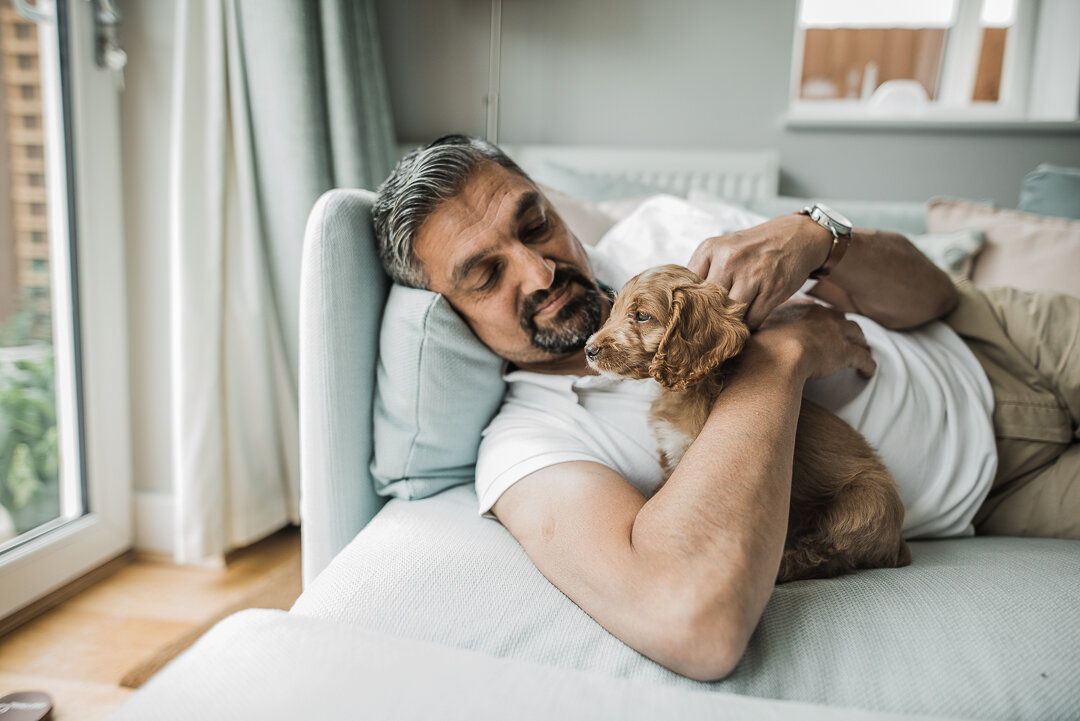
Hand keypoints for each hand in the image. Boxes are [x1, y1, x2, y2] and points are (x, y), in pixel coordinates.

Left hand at [687, 215, 832, 329]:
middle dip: (709, 318)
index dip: (689, 305)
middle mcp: (729, 259)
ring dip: (730, 323)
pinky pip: (752, 320)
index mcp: (710, 249)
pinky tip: (749, 317)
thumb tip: (681, 306)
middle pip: (707, 304)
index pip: (687, 287)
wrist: (795, 237)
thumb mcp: (723, 249)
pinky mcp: (772, 289)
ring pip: (730, 315)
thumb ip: (703, 273)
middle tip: (710, 326)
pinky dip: (749, 324)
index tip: (691, 315)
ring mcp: (752, 274)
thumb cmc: (752, 249)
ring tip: (730, 323)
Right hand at [753, 299, 875, 380]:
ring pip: (856, 333)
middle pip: (838, 318)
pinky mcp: (844, 353)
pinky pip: (862, 358)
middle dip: (843, 326)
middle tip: (846, 333)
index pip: (814, 309)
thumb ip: (755, 327)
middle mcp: (821, 315)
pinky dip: (867, 365)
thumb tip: (743, 331)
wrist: (773, 356)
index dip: (818, 317)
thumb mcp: (754, 328)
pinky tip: (869, 372)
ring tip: (863, 348)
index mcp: (799, 308)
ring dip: (860, 341)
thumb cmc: (758, 345)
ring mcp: (835, 333)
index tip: (818, 323)